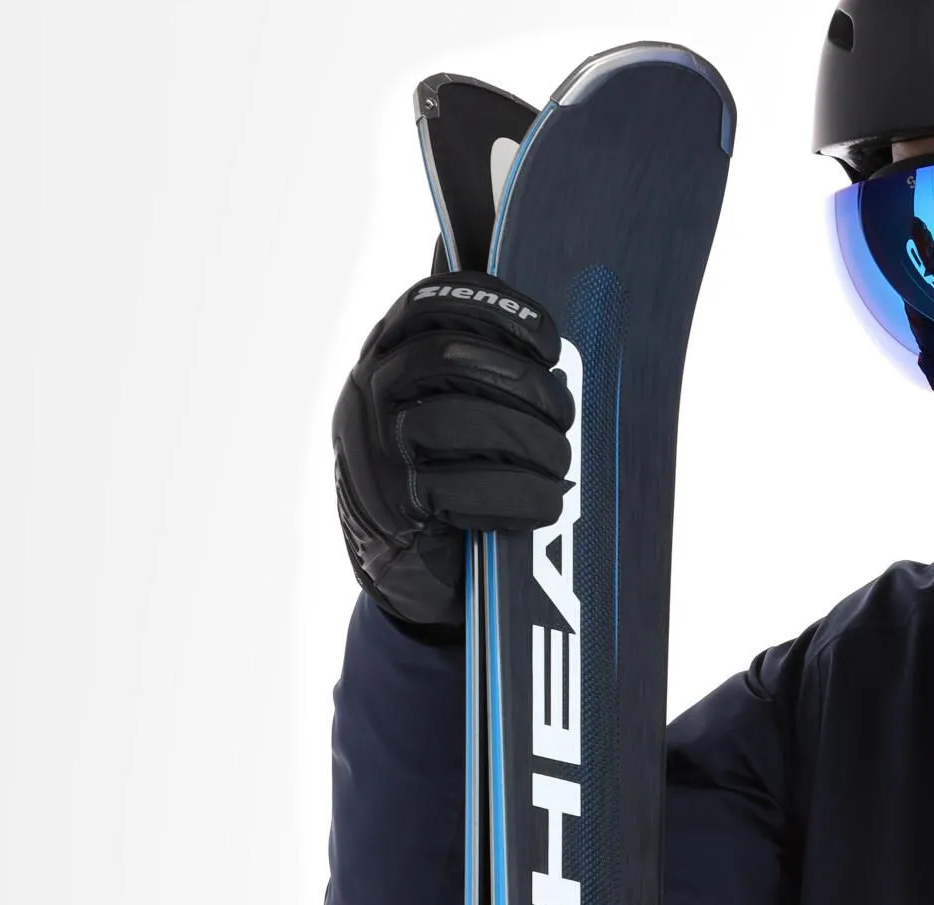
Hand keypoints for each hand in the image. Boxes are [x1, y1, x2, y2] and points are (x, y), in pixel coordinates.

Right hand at [331, 274, 574, 633]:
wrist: (408, 571)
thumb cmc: (450, 479)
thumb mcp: (453, 413)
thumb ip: (485, 378)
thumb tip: (560, 368)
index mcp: (389, 355)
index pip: (432, 305)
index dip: (499, 313)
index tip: (550, 344)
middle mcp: (370, 393)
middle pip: (449, 359)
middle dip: (524, 383)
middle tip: (564, 416)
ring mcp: (374, 449)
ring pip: (452, 421)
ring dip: (526, 442)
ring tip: (559, 466)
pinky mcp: (390, 507)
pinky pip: (455, 490)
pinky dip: (515, 497)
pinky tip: (541, 504)